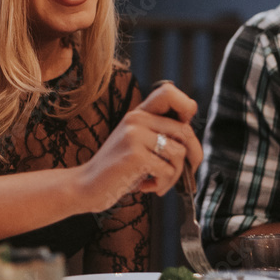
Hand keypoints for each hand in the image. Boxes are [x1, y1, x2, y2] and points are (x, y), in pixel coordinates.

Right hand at [77, 81, 201, 213]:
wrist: (86, 186)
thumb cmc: (116, 169)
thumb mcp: (136, 144)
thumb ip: (159, 135)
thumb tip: (192, 143)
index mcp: (138, 113)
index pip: (169, 93)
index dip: (186, 107)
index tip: (184, 132)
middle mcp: (136, 119)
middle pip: (184, 131)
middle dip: (192, 157)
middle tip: (183, 173)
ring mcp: (135, 135)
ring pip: (180, 153)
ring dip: (174, 176)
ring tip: (158, 183)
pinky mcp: (135, 155)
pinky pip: (168, 170)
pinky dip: (162, 184)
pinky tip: (146, 186)